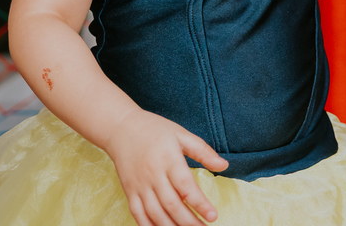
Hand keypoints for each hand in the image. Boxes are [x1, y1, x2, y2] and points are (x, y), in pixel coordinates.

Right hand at [103, 109, 227, 225]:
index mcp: (168, 159)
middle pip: (172, 205)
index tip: (213, 216)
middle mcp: (153, 175)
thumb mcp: (181, 134)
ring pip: (156, 214)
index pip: (186, 187)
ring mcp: (139, 185)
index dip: (200, 204)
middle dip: (189, 222)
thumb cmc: (154, 130)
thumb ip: (203, 151)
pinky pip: (139, 215)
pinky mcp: (130, 192)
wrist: (121, 128)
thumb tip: (224, 166)